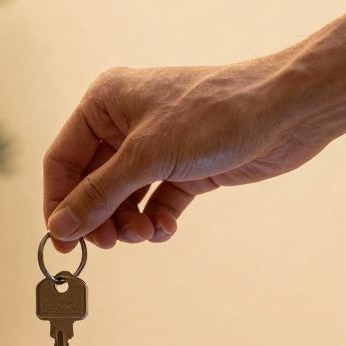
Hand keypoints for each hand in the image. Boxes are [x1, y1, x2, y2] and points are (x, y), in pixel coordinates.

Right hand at [42, 59, 332, 249]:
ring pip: (125, 196)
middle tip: (111, 243)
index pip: (64, 159)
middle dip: (100, 216)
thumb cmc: (216, 114)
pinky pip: (156, 200)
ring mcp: (158, 145)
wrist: (286, 111)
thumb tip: (60, 226)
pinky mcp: (186, 166)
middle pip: (93, 182)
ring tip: (145, 233)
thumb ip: (99, 194)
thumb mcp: (147, 157)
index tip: (62, 242)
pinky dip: (157, 219)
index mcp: (106, 102)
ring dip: (130, 221)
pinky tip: (167, 228)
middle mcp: (127, 121)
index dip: (59, 202)